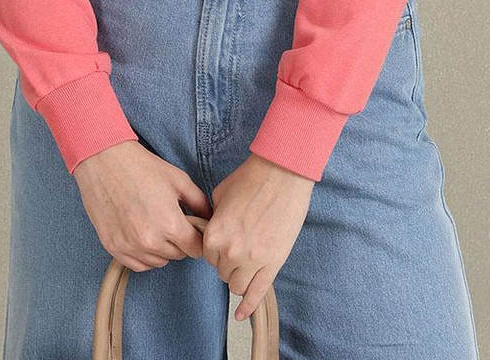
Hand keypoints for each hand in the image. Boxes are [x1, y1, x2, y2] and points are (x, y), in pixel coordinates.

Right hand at [73, 140, 213, 271]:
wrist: (104, 161)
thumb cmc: (141, 167)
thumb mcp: (178, 179)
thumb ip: (199, 202)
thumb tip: (209, 218)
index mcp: (170, 224)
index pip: (196, 249)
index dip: (197, 238)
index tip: (194, 229)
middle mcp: (150, 241)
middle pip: (178, 255)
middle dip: (180, 241)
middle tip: (173, 221)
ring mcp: (130, 246)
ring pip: (158, 262)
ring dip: (162, 249)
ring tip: (156, 225)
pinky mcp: (113, 248)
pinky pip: (138, 265)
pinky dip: (144, 255)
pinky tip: (143, 236)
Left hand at [202, 153, 314, 320]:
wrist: (281, 174)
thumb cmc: (251, 179)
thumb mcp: (220, 195)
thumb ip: (213, 218)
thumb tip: (211, 228)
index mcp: (214, 234)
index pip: (207, 256)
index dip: (215, 249)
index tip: (223, 242)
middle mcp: (230, 251)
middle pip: (222, 272)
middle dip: (227, 262)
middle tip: (238, 246)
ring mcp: (253, 260)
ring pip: (237, 285)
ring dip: (239, 277)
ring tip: (245, 263)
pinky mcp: (273, 263)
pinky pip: (257, 293)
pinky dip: (247, 307)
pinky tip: (241, 315)